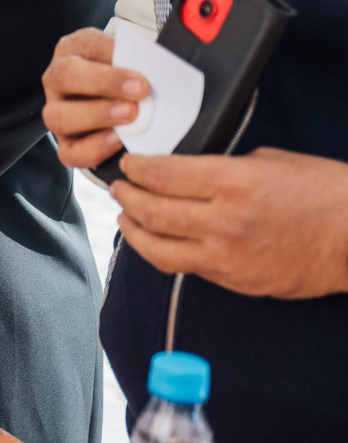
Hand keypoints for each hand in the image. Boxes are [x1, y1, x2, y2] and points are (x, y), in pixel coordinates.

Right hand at [40, 27, 148, 168]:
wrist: (128, 104)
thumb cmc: (131, 79)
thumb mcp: (134, 62)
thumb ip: (141, 62)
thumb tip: (160, 71)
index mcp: (74, 50)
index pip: (86, 46)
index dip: (112, 57)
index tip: (141, 74)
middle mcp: (58, 80)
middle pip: (64, 76)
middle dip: (103, 83)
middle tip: (139, 92)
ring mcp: (57, 112)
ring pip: (58, 115)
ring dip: (97, 115)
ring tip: (130, 117)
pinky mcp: (65, 144)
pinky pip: (69, 152)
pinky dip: (93, 148)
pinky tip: (118, 141)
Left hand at [113, 148, 347, 297]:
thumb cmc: (325, 192)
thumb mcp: (268, 161)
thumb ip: (220, 167)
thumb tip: (182, 170)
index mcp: (233, 183)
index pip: (160, 175)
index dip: (135, 168)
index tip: (128, 163)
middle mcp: (225, 222)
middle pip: (151, 211)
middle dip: (125, 195)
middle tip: (118, 186)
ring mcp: (228, 256)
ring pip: (157, 248)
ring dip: (132, 229)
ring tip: (126, 215)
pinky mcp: (235, 280)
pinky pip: (185, 267)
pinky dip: (162, 252)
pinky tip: (157, 239)